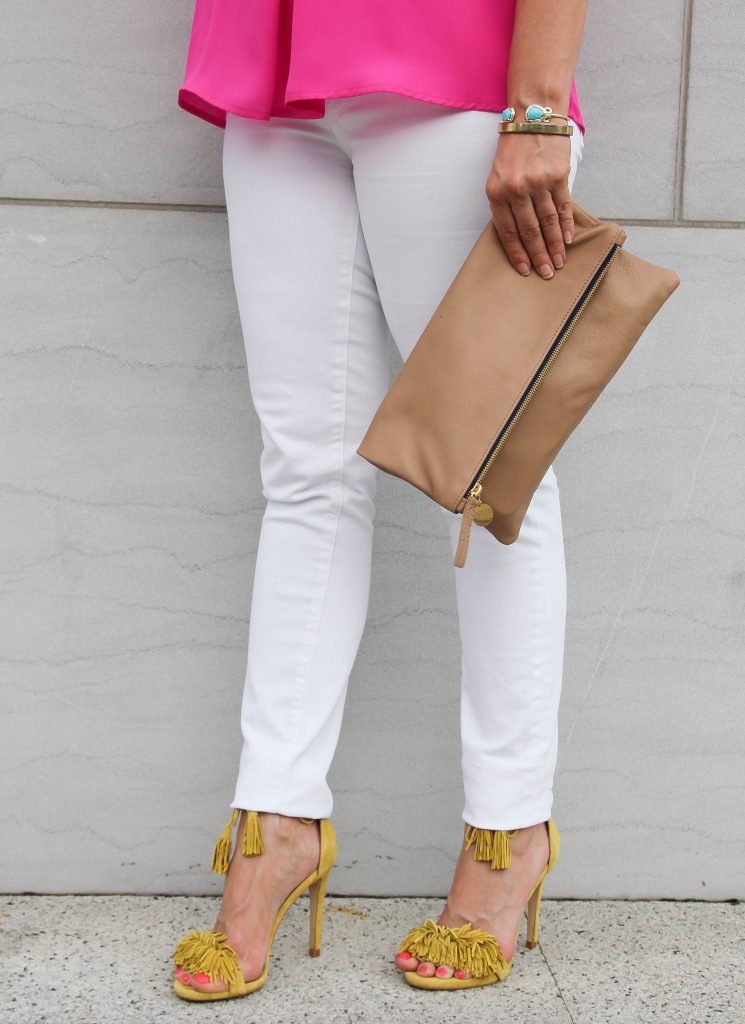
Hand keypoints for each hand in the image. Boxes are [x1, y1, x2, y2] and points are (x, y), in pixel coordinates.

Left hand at [485, 133, 573, 278]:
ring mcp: (538, 182)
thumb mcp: (498, 176)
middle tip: (547, 274)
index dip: (517, 254)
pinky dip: (566, 225)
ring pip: (548, 222)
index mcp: (496, 192)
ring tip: (559, 262)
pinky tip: (568, 240)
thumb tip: (519, 236)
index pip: (507, 231)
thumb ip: (505, 203)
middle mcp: (516, 188)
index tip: (525, 271)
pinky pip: (563, 206)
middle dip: (539, 255)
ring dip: (555, 245)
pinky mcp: (558, 175)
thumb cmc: (513, 150)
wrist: (532, 116)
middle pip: (529, 231)